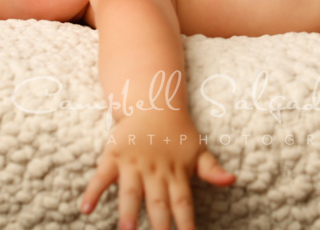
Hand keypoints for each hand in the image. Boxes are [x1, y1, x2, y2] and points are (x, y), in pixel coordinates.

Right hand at [81, 111, 234, 228]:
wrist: (154, 103)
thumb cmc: (178, 134)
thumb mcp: (198, 150)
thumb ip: (212, 170)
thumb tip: (233, 180)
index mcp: (176, 172)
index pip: (183, 202)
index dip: (185, 221)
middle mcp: (154, 170)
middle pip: (157, 202)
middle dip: (158, 224)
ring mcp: (133, 163)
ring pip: (129, 191)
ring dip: (127, 211)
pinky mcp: (113, 155)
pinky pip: (101, 175)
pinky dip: (93, 191)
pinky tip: (86, 209)